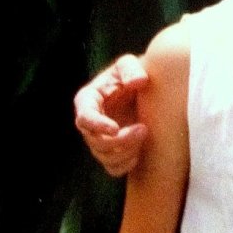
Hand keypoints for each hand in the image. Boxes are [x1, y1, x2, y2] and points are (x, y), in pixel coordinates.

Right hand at [73, 54, 149, 176]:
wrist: (148, 88)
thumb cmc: (134, 73)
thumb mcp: (130, 64)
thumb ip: (131, 69)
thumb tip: (138, 81)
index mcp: (88, 100)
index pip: (84, 118)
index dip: (97, 126)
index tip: (115, 128)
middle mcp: (91, 122)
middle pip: (95, 141)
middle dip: (118, 140)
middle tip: (143, 129)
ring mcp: (100, 138)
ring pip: (104, 156)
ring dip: (124, 152)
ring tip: (145, 136)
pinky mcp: (113, 150)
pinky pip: (113, 168)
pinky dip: (125, 165)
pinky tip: (139, 155)